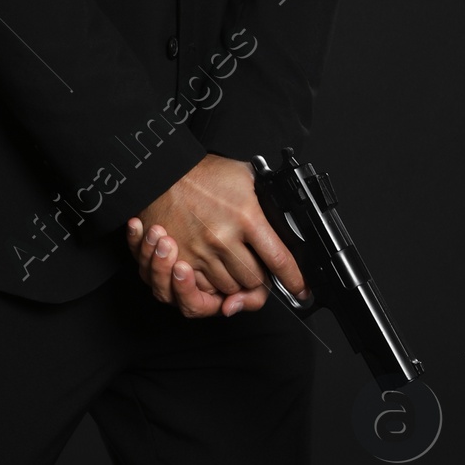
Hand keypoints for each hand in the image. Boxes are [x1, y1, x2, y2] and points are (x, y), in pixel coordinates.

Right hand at [125, 153, 305, 317]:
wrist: (163, 175)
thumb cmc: (204, 176)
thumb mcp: (246, 177)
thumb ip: (269, 198)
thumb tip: (288, 218)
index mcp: (246, 217)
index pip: (279, 260)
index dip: (294, 280)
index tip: (302, 289)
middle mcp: (224, 238)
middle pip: (254, 281)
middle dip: (260, 278)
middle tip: (257, 267)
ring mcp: (201, 252)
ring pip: (230, 288)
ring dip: (235, 282)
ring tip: (233, 264)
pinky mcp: (181, 260)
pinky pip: (203, 288)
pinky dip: (212, 284)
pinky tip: (216, 268)